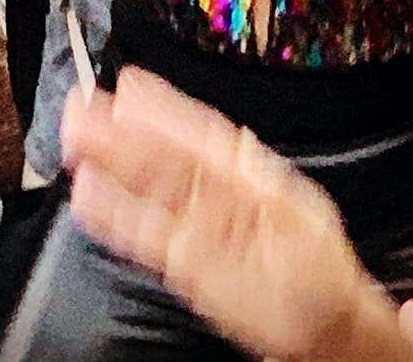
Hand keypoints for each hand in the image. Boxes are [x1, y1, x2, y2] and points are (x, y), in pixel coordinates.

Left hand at [63, 71, 391, 361]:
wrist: (337, 328)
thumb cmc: (310, 270)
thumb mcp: (296, 204)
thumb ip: (252, 169)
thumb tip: (225, 134)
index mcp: (263, 181)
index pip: (208, 136)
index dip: (166, 109)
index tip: (129, 84)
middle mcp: (242, 203)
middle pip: (177, 160)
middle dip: (125, 132)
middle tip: (82, 105)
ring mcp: (220, 239)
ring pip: (163, 192)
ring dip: (115, 162)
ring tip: (75, 139)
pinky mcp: (202, 277)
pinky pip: (154, 242)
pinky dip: (118, 218)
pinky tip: (88, 196)